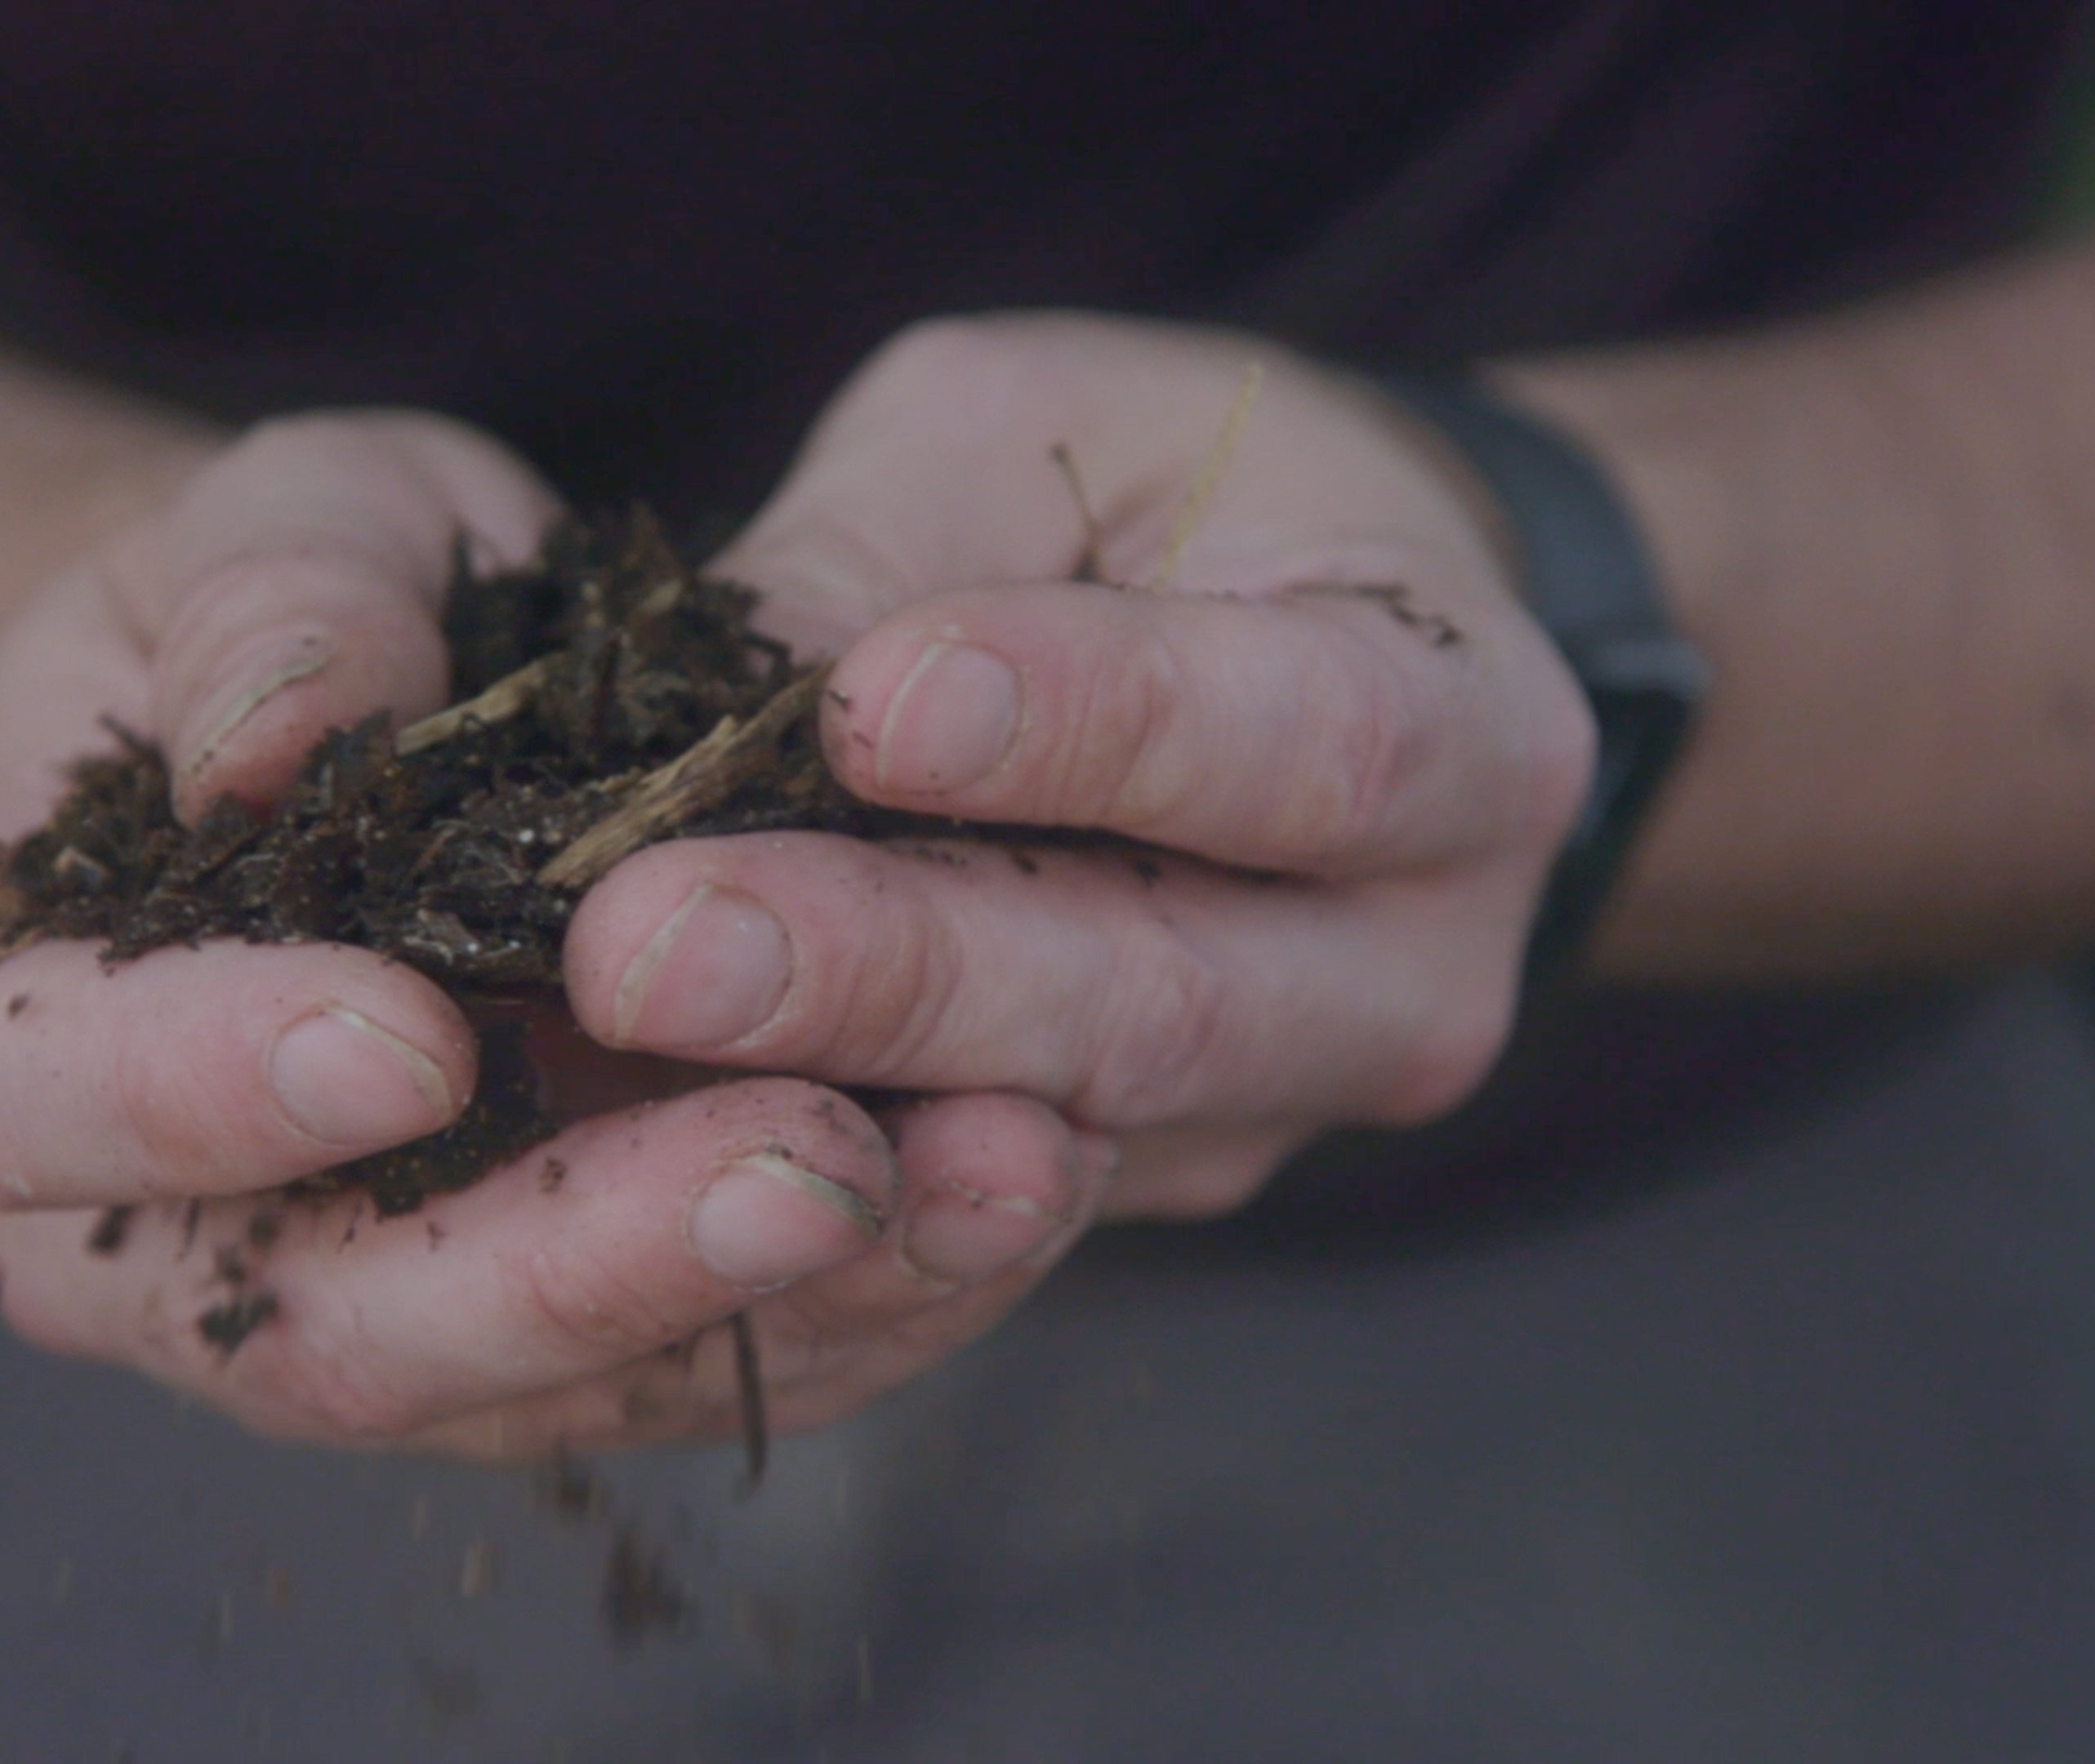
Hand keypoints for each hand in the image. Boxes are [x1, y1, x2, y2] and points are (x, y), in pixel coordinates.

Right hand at [0, 410, 1111, 1459]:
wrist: (427, 722)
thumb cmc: (318, 610)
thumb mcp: (284, 530)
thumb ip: (267, 611)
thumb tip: (268, 742)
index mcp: (36, 1028)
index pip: (53, 1102)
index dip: (209, 1091)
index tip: (406, 1032)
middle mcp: (184, 1233)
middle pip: (329, 1327)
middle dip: (574, 1260)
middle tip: (802, 1158)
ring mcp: (389, 1307)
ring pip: (555, 1386)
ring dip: (782, 1299)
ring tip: (997, 1169)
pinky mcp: (577, 1337)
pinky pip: (715, 1368)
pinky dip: (876, 1293)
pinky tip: (1017, 1183)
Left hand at [561, 314, 1596, 1216]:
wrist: (1321, 653)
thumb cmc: (1181, 500)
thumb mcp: (1050, 436)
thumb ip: (896, 551)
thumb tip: (692, 715)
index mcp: (1465, 717)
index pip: (1302, 740)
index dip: (1092, 729)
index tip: (876, 708)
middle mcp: (1416, 958)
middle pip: (1163, 995)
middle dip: (895, 971)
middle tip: (654, 943)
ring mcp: (1294, 1102)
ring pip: (1070, 1129)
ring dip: (837, 1087)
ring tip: (628, 1022)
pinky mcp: (1169, 1182)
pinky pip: (995, 1194)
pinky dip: (830, 1153)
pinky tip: (658, 1120)